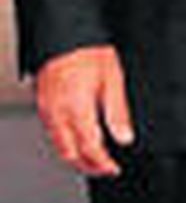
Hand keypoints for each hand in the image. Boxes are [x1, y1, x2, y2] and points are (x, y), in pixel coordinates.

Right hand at [35, 44, 134, 177]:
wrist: (66, 33)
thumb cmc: (90, 52)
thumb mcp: (113, 80)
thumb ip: (117, 112)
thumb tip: (124, 138)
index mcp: (77, 109)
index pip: (89, 149)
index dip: (102, 164)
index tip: (114, 168)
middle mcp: (58, 113)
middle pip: (70, 153)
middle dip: (87, 166)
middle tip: (105, 168)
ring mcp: (47, 110)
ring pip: (58, 145)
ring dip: (75, 156)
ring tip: (94, 158)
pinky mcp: (42, 104)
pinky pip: (52, 132)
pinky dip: (65, 142)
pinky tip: (77, 139)